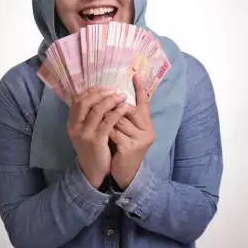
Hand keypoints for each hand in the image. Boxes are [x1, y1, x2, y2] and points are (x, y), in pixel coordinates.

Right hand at [67, 86, 130, 188]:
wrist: (93, 171)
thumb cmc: (92, 148)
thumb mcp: (85, 131)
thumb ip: (88, 116)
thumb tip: (100, 95)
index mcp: (71, 122)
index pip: (78, 99)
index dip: (92, 91)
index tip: (105, 87)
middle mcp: (75, 127)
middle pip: (85, 102)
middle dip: (101, 93)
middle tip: (114, 89)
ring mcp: (84, 134)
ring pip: (97, 110)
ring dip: (111, 100)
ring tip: (123, 96)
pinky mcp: (96, 141)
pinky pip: (107, 122)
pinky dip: (117, 112)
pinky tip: (125, 107)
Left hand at [109, 75, 155, 189]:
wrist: (124, 173)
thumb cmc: (122, 148)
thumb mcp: (126, 131)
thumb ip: (123, 116)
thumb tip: (113, 97)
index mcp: (147, 124)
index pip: (144, 102)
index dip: (140, 88)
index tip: (136, 74)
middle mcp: (147, 131)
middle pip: (126, 110)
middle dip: (111, 110)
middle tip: (99, 113)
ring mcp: (140, 140)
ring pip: (117, 121)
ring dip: (105, 123)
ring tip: (99, 127)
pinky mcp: (130, 148)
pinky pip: (112, 132)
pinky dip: (104, 133)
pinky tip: (100, 137)